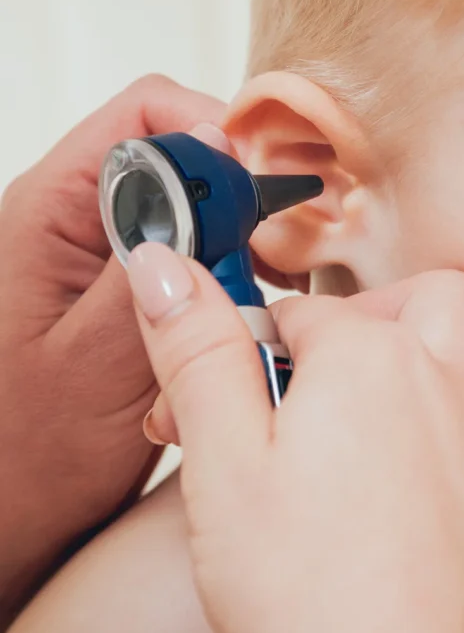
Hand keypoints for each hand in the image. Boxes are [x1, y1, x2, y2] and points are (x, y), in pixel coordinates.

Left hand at [0, 75, 226, 625]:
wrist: (9, 516)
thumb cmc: (26, 457)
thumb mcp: (100, 358)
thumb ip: (156, 260)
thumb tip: (212, 163)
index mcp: (49, 211)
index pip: (145, 116)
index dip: (211, 138)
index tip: (257, 195)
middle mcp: (72, 218)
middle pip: (173, 152)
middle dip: (232, 196)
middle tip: (268, 256)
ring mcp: (96, 251)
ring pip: (188, 202)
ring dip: (231, 240)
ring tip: (256, 291)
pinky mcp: (118, 285)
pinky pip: (184, 249)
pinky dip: (220, 275)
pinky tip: (232, 317)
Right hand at [129, 247, 463, 632]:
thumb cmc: (298, 591)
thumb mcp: (218, 459)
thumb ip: (197, 351)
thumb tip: (164, 268)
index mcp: (374, 366)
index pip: (305, 313)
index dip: (250, 345)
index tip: (222, 384)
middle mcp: (456, 400)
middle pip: (440, 302)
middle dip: (385, 315)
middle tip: (333, 369)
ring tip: (461, 400)